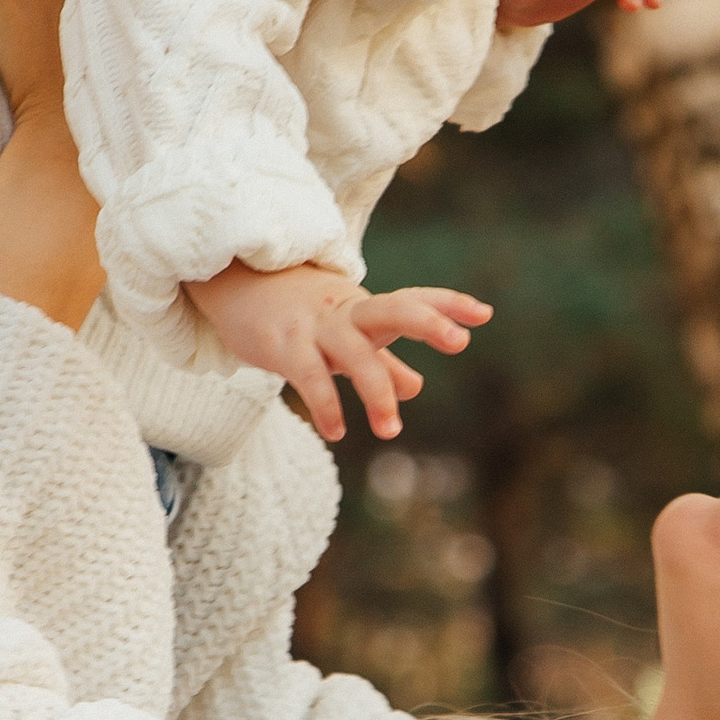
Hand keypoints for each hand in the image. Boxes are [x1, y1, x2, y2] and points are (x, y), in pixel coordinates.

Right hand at [187, 261, 490, 444]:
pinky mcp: (284, 345)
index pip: (413, 300)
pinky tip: (338, 432)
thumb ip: (381, 362)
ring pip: (355, 354)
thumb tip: (416, 387)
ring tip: (391, 431)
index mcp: (365, 308)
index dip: (448, 304)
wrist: (234, 287)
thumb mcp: (344, 336)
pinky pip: (310, 377)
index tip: (485, 314)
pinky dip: (326, 405)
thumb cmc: (298, 314)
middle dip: (427, 322)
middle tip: (459, 340)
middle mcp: (346, 312)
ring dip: (376, 392)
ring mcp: (315, 327)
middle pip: (393, 309)